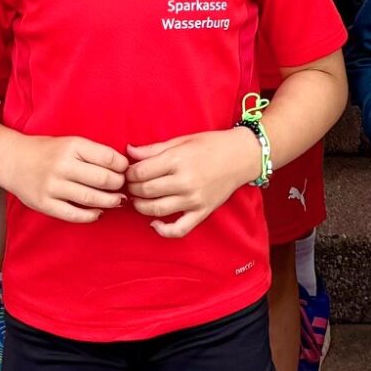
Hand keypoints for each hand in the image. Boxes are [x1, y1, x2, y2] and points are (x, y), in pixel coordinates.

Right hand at [0, 133, 127, 222]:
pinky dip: (90, 215)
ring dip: (109, 201)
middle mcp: (62, 165)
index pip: (107, 157)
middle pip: (102, 179)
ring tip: (117, 201)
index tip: (125, 170)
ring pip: (90, 198)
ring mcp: (52, 186)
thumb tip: (122, 168)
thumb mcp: (70, 143)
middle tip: (122, 186)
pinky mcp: (44, 204)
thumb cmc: (47, 151)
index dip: (122, 166)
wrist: (12, 160)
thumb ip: (93, 153)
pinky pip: (73, 214)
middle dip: (118, 184)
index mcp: (71, 146)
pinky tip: (98, 212)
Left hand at [125, 127, 260, 237]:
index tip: (128, 172)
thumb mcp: (181, 140)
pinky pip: (179, 229)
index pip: (140, 172)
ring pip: (156, 209)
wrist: (242, 156)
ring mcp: (193, 199)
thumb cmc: (210, 144)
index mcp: (177, 159)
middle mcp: (184, 181)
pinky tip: (154, 224)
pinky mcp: (202, 212)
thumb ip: (153, 149)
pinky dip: (162, 230)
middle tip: (131, 185)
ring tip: (139, 200)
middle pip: (145, 191)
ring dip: (141, 207)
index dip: (129, 173)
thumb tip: (129, 152)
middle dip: (132, 189)